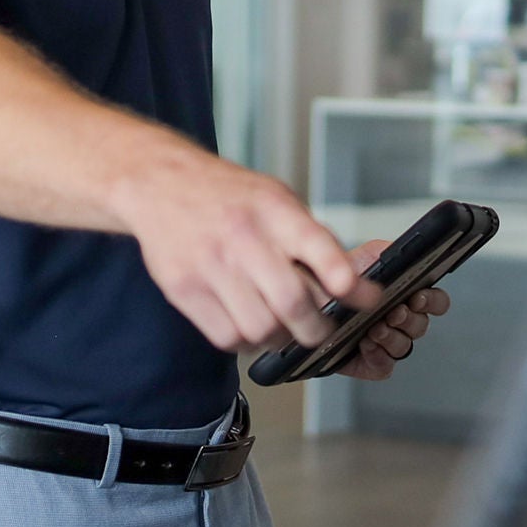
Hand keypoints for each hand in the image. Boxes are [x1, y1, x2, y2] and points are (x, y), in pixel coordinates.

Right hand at [119, 146, 382, 352]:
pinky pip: (227, 338)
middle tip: (321, 330)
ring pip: (261, 329)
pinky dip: (246, 342)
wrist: (160, 184)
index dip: (350, 283)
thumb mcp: (276, 198)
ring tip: (281, 328)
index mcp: (274, 209)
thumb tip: (349, 286)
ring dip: (280, 339)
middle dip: (316, 329)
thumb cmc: (227, 196)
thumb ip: (310, 239)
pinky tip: (248, 325)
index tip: (367, 300)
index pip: (321, 249)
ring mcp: (210, 265)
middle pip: (293, 303)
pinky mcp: (184, 289)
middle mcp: (243, 236)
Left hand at [335, 239, 450, 380]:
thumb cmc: (336, 279)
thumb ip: (391, 252)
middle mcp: (399, 320)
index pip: (435, 301)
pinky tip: (366, 344)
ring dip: (391, 337)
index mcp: (405, 295)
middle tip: (393, 312)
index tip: (418, 297)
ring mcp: (386, 343)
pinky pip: (385, 366)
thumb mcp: (366, 256)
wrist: (305, 301)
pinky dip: (378, 355)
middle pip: (421, 326)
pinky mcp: (370, 362)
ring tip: (374, 328)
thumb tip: (407, 256)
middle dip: (408, 319)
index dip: (432, 301)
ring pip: (404, 346)